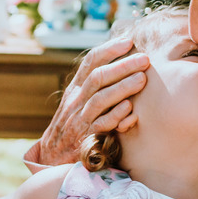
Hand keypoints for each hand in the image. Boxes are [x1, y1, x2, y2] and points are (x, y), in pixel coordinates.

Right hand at [36, 37, 148, 165]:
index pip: (90, 62)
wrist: (53, 157)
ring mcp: (80, 119)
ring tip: (142, 79)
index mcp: (75, 88)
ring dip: (122, 87)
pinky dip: (115, 115)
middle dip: (122, 65)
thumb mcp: (78, 101)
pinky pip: (101, 124)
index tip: (128, 41)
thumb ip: (95, 85)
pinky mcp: (86, 138)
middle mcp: (76, 101)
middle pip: (98, 77)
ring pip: (100, 98)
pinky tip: (130, 108)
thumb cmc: (73, 125)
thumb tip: (120, 64)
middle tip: (144, 59)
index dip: (109, 49)